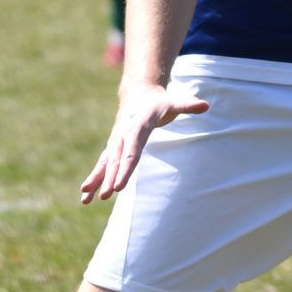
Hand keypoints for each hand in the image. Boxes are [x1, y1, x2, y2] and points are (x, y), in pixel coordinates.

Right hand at [80, 79, 208, 204]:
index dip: (126, 167)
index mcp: (137, 126)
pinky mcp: (112, 147)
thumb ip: (188, 105)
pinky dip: (94, 178)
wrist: (137, 92)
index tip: (120, 184)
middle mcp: (122, 134)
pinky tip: (86, 196)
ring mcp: (115, 141)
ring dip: (95, 180)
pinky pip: (102, 164)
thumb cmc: (159, 101)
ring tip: (85, 199)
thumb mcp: (174, 101)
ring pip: (105, 163)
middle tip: (106, 196)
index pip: (132, 150)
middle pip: (116, 159)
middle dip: (110, 178)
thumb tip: (206, 105)